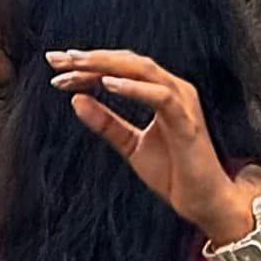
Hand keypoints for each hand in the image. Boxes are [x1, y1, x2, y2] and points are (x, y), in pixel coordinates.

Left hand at [46, 49, 252, 242]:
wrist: (203, 202)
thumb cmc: (175, 173)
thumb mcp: (130, 146)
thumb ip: (106, 123)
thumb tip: (76, 100)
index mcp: (162, 92)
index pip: (121, 69)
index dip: (89, 65)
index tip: (57, 66)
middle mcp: (173, 90)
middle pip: (128, 62)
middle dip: (91, 58)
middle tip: (57, 59)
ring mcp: (183, 103)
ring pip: (143, 71)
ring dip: (107, 66)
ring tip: (77, 66)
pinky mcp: (186, 123)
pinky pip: (160, 97)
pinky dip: (133, 89)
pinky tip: (106, 85)